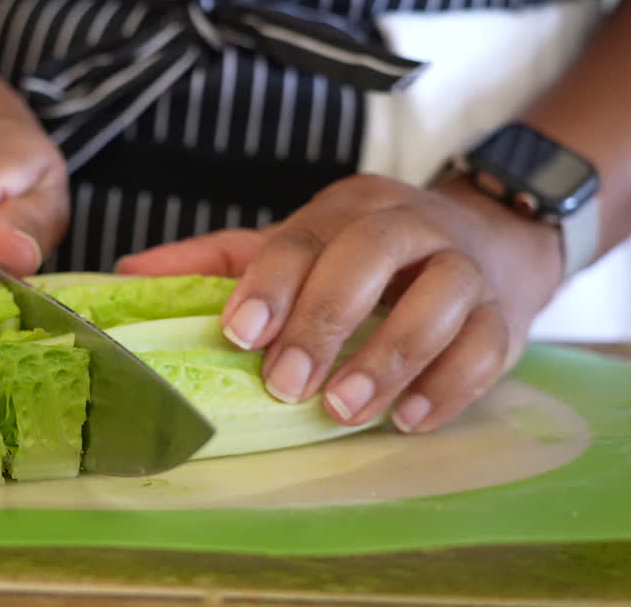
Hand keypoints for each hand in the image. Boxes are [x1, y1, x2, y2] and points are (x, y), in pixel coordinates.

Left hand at [116, 173, 564, 432]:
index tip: (239, 333)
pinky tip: (408, 421)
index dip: (271, 282)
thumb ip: (220, 262)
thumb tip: (128, 274)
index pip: (304, 235)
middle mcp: (409, 226)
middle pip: (373, 255)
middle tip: (287, 383)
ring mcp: (464, 268)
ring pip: (439, 300)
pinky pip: (485, 348)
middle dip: (326, 319)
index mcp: (347, 208)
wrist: (488, 245)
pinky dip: (447, 388)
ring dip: (387, 360)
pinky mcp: (503, 317)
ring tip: (343, 412)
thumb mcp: (296, 245)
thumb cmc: (367, 259)